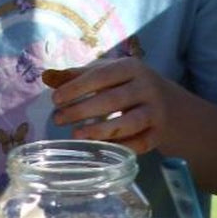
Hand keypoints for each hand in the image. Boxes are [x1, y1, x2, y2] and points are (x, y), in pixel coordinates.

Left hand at [48, 57, 173, 154]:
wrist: (171, 104)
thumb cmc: (127, 86)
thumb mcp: (106, 74)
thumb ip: (76, 76)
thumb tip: (45, 76)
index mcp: (131, 68)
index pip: (101, 75)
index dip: (77, 87)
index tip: (55, 99)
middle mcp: (147, 88)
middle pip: (113, 100)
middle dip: (83, 111)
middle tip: (57, 119)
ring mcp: (156, 112)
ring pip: (129, 123)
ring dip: (101, 130)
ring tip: (76, 135)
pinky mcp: (159, 134)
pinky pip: (140, 144)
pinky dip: (120, 147)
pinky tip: (100, 149)